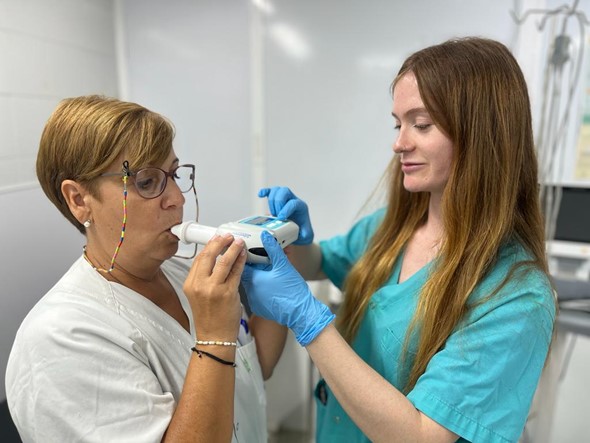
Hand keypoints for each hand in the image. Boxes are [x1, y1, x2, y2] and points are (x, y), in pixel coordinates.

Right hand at [183, 234, 246, 340]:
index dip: (209, 246)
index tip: (216, 239)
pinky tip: (243, 256)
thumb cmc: (209, 318)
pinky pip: (236, 272)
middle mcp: (200, 285)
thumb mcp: (198, 295)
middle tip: (228, 236)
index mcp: (190, 284)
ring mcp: (214, 289)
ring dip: (232, 248)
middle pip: (209, 256)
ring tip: (238, 242)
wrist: (214, 336)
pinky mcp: (228, 293)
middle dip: (220, 242)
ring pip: (224, 261)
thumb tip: (214, 260)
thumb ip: (203, 278)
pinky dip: (240, 261)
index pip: (198, 259)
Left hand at [241, 231, 334, 345]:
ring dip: (257, 278)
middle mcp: (250, 291)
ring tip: (269, 273)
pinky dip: (261, 289)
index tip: (250, 249)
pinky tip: (270, 286)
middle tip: (262, 259)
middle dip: (254, 265)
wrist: (301, 314)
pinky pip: (256, 294)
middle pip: (246, 273)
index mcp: (253, 279)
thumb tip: (266, 237)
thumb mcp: (284, 266)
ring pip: (251, 284)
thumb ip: (273, 249)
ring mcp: (254, 301)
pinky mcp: (259, 308)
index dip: (246, 255)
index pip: (242, 263)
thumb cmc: (293, 292)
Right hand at [258, 187, 313, 244]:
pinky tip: (260, 195)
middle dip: (278, 204)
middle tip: (276, 216)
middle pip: (285, 192)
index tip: (280, 218)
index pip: (293, 203)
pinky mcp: (277, 199)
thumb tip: (301, 233)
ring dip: (271, 201)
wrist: (298, 229)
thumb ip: (305, 234)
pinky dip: (265, 192)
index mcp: (301, 206)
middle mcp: (293, 199)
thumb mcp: (306, 235)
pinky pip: (270, 191)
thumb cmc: (301, 231)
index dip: (286, 210)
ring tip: (272, 214)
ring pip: (277, 190)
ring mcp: (285, 198)